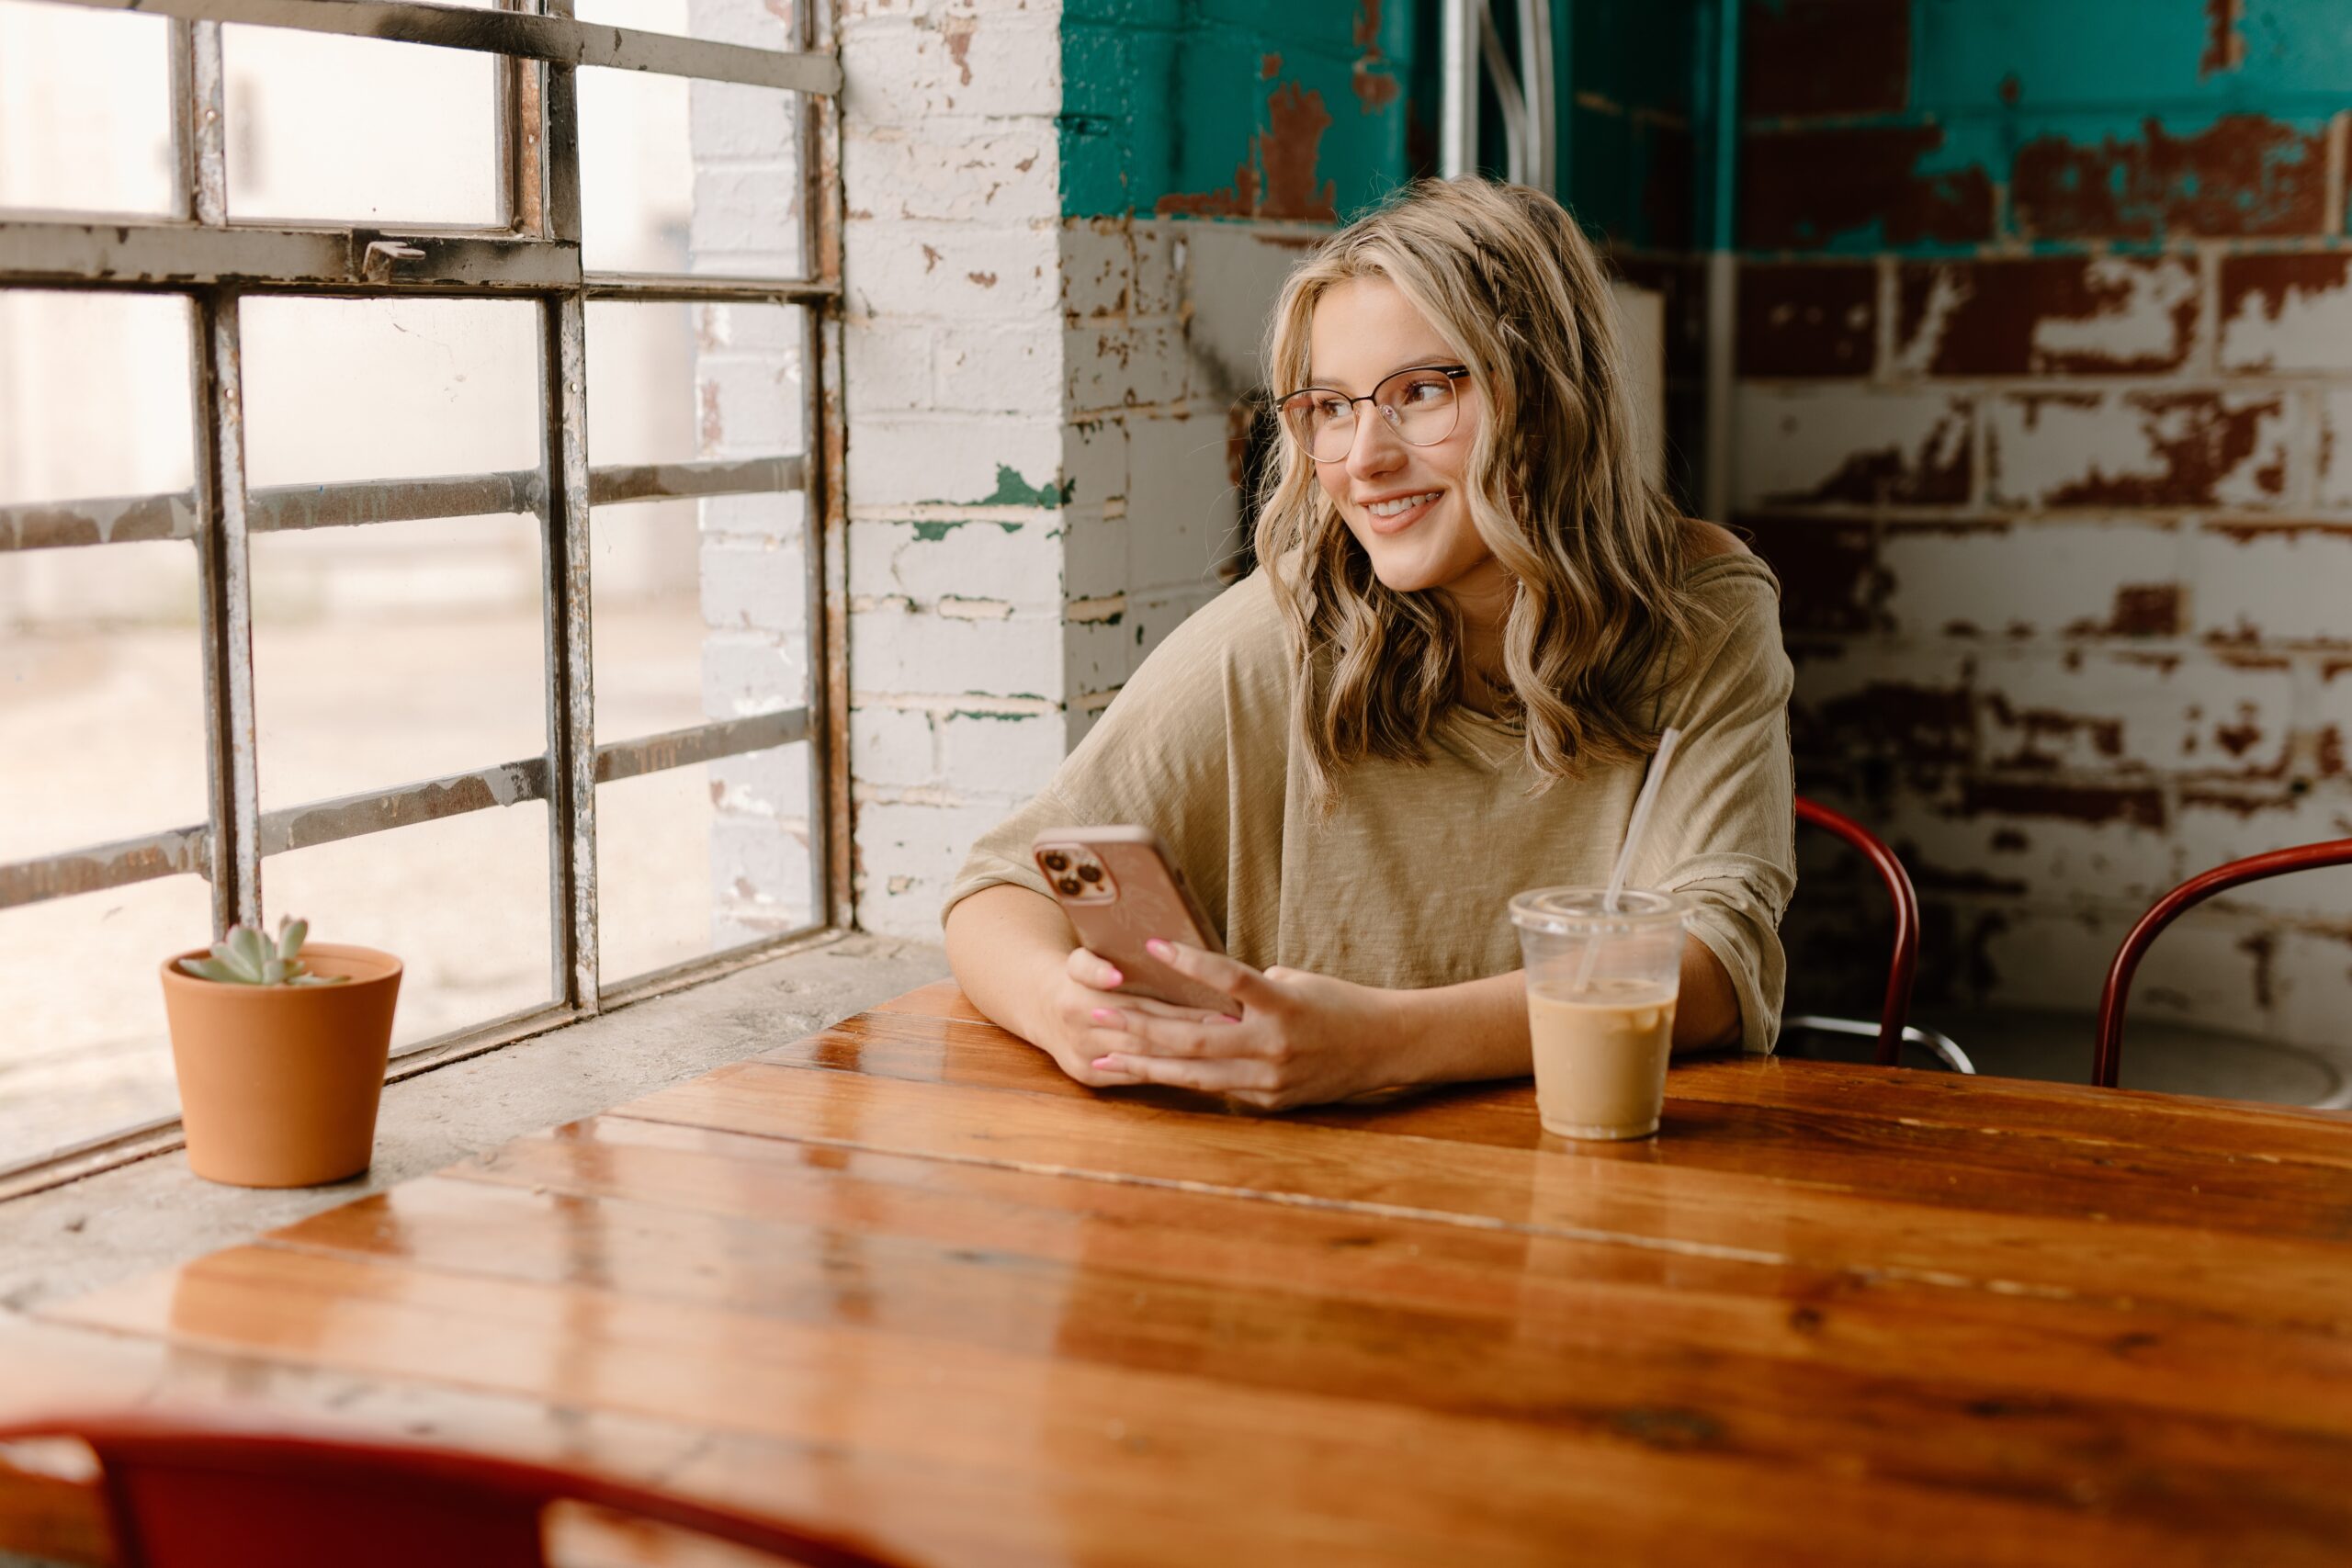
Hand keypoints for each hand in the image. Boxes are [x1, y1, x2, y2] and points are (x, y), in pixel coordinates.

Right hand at [1033, 943, 1236, 1089]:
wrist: (1043, 1008)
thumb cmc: (1075, 977)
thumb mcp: (1078, 960)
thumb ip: (1092, 965)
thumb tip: (1115, 975)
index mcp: (1076, 1000)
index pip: (1135, 1007)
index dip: (1175, 1011)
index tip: (1215, 1010)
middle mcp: (1078, 1033)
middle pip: (1144, 1036)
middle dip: (1190, 1031)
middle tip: (1230, 1024)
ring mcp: (1083, 1059)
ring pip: (1144, 1059)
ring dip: (1186, 1053)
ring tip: (1225, 1044)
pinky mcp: (1089, 1076)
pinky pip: (1134, 1076)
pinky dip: (1167, 1069)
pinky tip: (1200, 1064)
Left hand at [1087, 939, 1403, 1110]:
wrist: (1385, 1048)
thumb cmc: (1338, 1003)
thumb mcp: (1296, 982)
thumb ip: (1248, 990)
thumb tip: (1199, 987)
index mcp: (1282, 1003)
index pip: (1229, 978)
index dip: (1189, 962)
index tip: (1151, 945)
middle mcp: (1273, 1044)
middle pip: (1194, 1036)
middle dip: (1139, 1026)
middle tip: (1095, 1013)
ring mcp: (1269, 1078)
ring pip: (1193, 1073)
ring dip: (1144, 1064)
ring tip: (1103, 1055)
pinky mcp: (1268, 1101)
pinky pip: (1214, 1089)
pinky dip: (1178, 1079)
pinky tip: (1145, 1074)